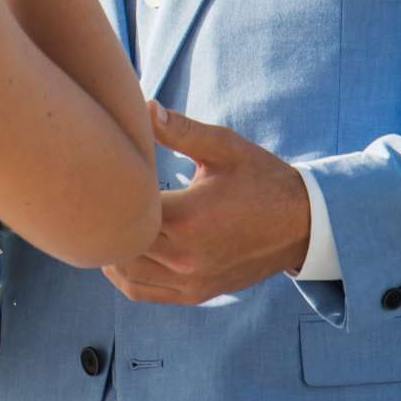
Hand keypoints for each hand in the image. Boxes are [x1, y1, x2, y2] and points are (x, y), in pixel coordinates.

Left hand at [103, 103, 312, 305]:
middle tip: (98, 194)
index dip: (109, 191)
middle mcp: (185, 257)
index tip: (104, 172)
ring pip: (125, 273)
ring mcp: (190, 281)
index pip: (125, 209)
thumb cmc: (261, 178)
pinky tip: (122, 251)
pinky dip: (124, 275)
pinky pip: (144, 292)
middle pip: (119, 243)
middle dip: (107, 219)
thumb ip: (181, 130)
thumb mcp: (224, 147)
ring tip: (109, 220)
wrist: (301, 224)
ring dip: (111, 248)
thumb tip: (145, 106)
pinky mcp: (196, 294)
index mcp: (187, 218)